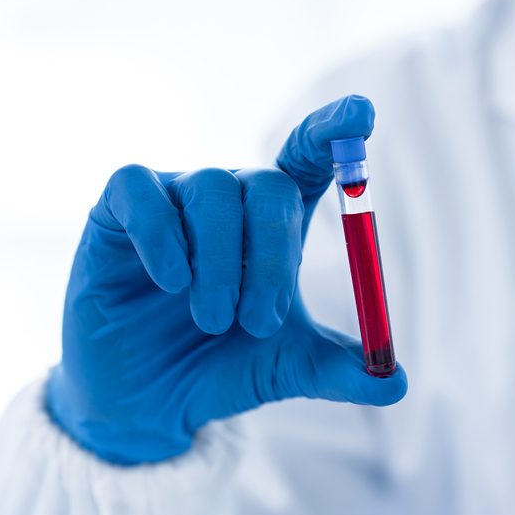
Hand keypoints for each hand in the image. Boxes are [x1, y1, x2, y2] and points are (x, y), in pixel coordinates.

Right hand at [47, 95, 406, 464]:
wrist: (146, 401)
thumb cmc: (221, 368)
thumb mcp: (288, 370)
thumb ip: (341, 370)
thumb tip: (398, 383)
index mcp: (276, 222)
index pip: (309, 156)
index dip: (333, 131)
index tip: (363, 113)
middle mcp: (229, 199)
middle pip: (267, 185)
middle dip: (272, 255)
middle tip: (260, 322)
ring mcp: (172, 198)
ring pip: (211, 192)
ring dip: (221, 264)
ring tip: (215, 322)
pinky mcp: (116, 210)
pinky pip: (142, 193)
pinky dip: (162, 237)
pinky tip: (170, 283)